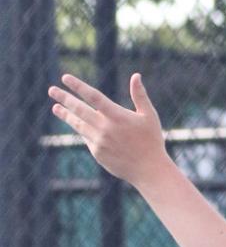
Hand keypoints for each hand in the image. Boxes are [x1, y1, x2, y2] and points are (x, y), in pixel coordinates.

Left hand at [48, 72, 166, 187]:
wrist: (149, 170)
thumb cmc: (152, 141)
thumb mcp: (149, 116)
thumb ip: (140, 96)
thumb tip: (136, 75)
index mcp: (117, 116)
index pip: (93, 96)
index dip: (78, 86)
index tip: (65, 78)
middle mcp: (105, 128)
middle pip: (79, 109)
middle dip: (64, 98)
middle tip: (51, 90)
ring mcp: (99, 141)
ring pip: (78, 124)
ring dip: (66, 115)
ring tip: (56, 108)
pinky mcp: (97, 153)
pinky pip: (86, 138)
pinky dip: (82, 130)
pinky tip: (78, 125)